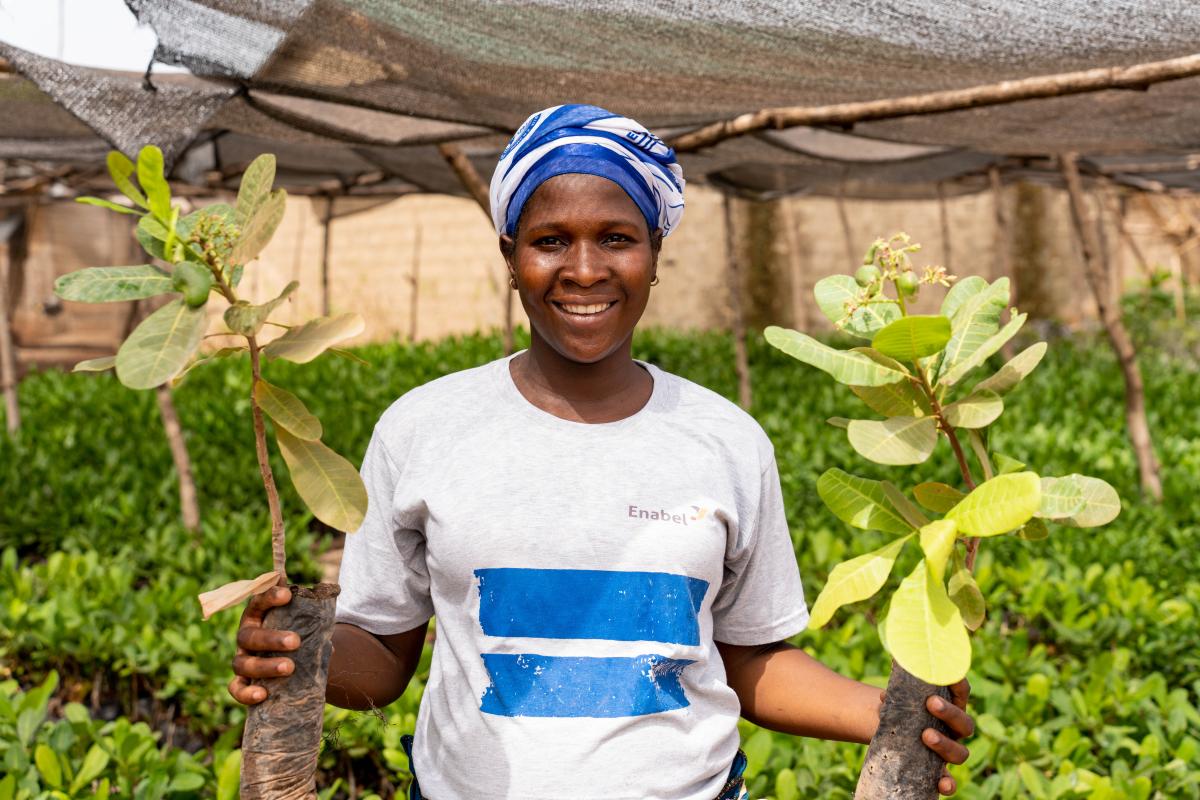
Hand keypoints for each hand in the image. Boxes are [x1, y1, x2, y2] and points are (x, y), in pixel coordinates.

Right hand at [228, 586, 300, 704]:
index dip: (269, 597)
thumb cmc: (300, 636)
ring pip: (242, 663)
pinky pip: (237, 689)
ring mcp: (242, 660)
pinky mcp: (242, 682)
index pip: (258, 602)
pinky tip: (262, 695)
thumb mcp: (306, 622)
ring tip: (290, 667)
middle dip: (272, 639)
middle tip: (296, 641)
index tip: (287, 594)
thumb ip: (311, 611)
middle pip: (249, 636)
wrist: (299, 664)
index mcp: (258, 616)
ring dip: (265, 666)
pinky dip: (246, 693)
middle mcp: (246, 636)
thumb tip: (330, 591)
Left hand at [876, 678, 971, 794]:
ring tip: (926, 735)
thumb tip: (884, 697)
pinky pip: (949, 781)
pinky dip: (948, 783)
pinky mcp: (937, 772)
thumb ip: (894, 695)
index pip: (962, 692)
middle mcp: (953, 730)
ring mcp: (948, 752)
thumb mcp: (896, 697)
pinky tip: (943, 783)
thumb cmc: (897, 709)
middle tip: (931, 702)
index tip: (950, 675)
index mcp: (949, 706)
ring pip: (960, 753)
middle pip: (964, 723)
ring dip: (945, 744)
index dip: (959, 683)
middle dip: (950, 713)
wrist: (887, 733)